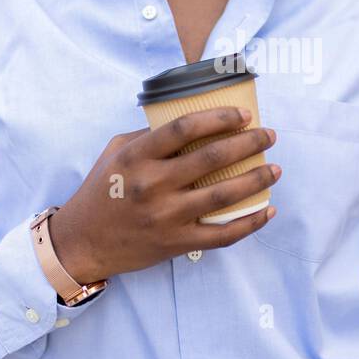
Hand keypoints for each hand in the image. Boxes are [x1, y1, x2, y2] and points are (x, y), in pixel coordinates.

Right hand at [45, 106, 279, 284]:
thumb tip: (191, 122)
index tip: (243, 115)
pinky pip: (222, 235)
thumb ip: (148, 136)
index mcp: (137, 157)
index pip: (183, 128)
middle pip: (212, 158)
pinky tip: (268, 211)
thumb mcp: (115, 153)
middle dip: (249, 143)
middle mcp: (152, 185)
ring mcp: (166, 216)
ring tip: (275, 170)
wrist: (83, 242)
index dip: (218, 118)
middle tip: (269, 135)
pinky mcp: (176, 243)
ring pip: (223, 195)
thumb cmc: (101, 192)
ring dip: (256, 180)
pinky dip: (250, 223)